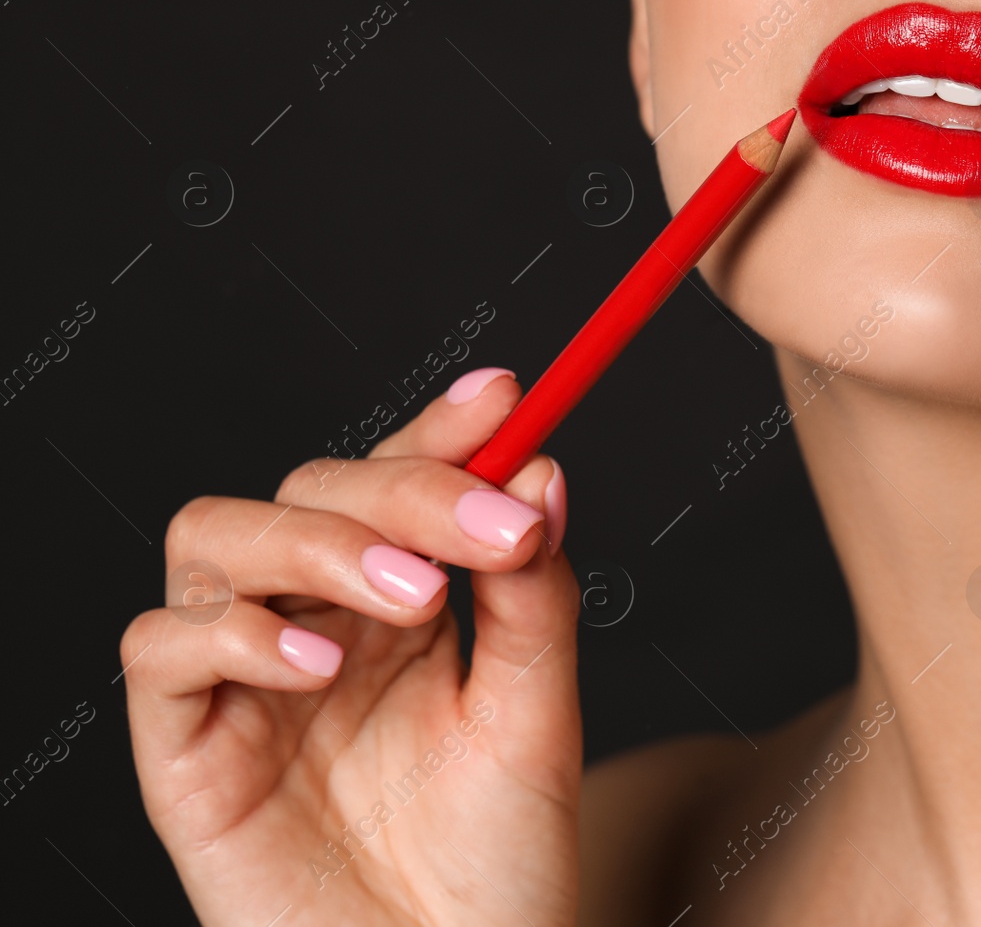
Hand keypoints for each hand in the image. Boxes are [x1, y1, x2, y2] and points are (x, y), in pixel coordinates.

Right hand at [122, 369, 579, 924]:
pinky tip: (319, 667)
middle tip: (487, 529)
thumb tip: (539, 469)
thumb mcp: (536, 715)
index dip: (440, 430)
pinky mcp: (186, 753)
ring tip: (410, 600)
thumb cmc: (498, 863)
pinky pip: (162, 652)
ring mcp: (246, 683)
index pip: (400, 483)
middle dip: (399, 491)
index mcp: (402, 607)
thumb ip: (535, 596)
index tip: (506, 395)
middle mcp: (318, 626)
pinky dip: (235, 636)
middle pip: (311, 491)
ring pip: (217, 539)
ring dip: (315, 544)